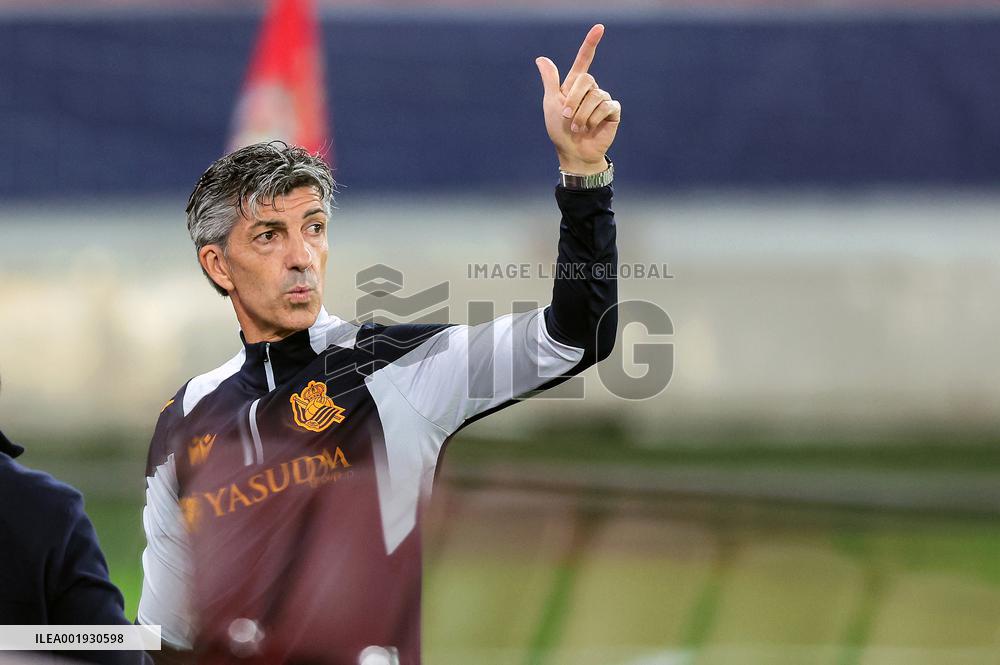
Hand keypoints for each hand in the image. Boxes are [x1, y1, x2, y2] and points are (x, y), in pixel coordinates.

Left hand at [535, 24, 620, 174]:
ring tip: (576, 127)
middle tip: (566, 116)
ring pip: (595, 96)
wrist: (574, 152)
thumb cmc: (559, 131)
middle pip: (586, 79)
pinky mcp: (613, 111)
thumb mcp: (550, 104)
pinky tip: (590, 128)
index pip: (584, 59)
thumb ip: (550, 81)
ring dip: (581, 114)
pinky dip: (593, 119)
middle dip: (573, 99)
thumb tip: (541, 58)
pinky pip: (606, 106)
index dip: (591, 43)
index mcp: (575, 85)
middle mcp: (591, 89)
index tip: (599, 27)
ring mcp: (603, 99)